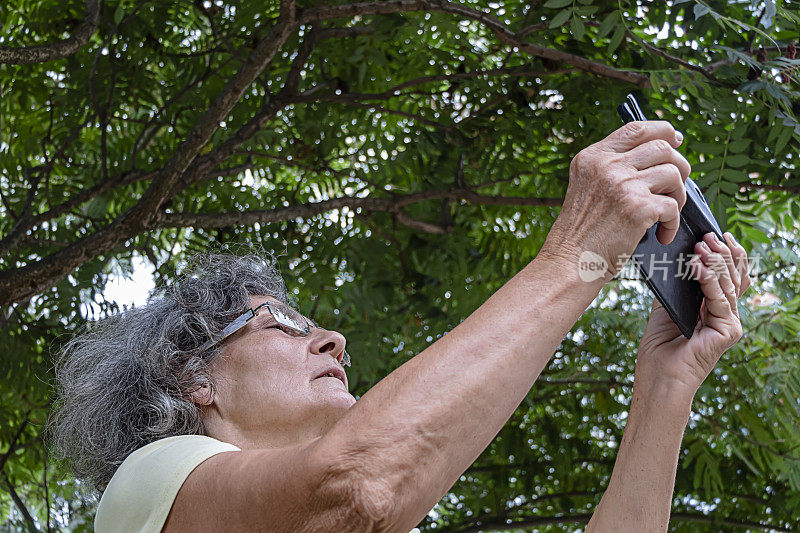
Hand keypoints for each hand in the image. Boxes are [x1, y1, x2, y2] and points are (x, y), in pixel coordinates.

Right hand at [542, 121, 690, 278]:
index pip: (637, 128)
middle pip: (663, 147)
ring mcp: (622, 185)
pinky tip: (661, 234)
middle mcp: (606, 166)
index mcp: (593, 157)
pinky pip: (672, 206)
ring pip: (674, 173)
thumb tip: (660, 154)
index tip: (675, 141)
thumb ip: (613, 169)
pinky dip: (672, 223)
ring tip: (666, 214)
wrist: (569, 262)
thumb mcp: (587, 187)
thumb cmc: (582, 232)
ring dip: (678, 195)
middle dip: (679, 167)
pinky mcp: (637, 207)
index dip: (663, 131)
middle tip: (674, 189)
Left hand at [636, 232, 750, 394]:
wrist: (657, 376)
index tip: (718, 233)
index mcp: (713, 307)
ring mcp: (730, 323)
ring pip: (729, 285)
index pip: (728, 275)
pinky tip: (698, 267)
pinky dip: (709, 281)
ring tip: (700, 246)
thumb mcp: (666, 307)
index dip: (727, 253)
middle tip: (707, 236)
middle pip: (733, 276)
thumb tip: (679, 258)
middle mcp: (726, 314)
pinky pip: (720, 300)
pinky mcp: (728, 332)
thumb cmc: (659, 347)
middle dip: (721, 253)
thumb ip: (678, 286)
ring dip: (714, 262)